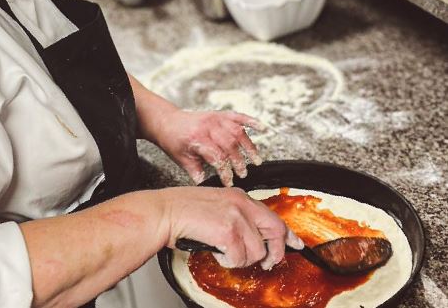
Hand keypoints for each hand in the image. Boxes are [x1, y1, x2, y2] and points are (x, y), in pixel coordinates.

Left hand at [154, 108, 264, 186]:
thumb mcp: (181, 159)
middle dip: (238, 161)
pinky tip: (262, 128)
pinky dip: (251, 121)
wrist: (167, 121)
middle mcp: (208, 126)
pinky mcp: (220, 114)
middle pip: (230, 145)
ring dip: (249, 147)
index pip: (217, 157)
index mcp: (197, 138)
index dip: (225, 171)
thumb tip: (209, 186)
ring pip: (237, 132)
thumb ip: (197, 173)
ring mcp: (215, 118)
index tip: (229, 181)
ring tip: (256, 160)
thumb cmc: (174, 140)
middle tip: (243, 173)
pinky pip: (238, 116)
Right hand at [162, 186, 303, 269]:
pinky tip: (215, 250)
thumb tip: (253, 238)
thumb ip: (236, 216)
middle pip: (275, 231)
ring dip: (241, 259)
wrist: (164, 212)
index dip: (287, 233)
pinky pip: (240, 258)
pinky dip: (227, 261)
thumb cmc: (182, 210)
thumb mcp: (215, 205)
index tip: (296, 243)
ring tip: (223, 251)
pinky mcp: (228, 231)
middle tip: (266, 263)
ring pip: (257, 251)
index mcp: (239, 196)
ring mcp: (236, 217)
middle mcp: (241, 203)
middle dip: (274, 252)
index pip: (272, 215)